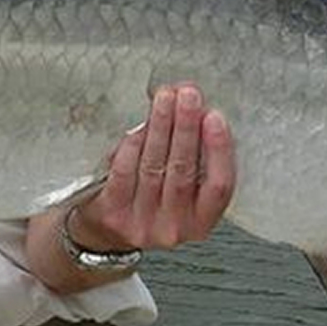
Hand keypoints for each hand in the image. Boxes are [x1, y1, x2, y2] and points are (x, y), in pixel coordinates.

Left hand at [69, 83, 234, 252]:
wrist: (107, 230)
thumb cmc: (152, 200)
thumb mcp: (183, 188)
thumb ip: (194, 156)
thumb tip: (197, 108)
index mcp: (201, 222)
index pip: (219, 186)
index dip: (219, 149)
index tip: (214, 116)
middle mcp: (175, 228)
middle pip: (183, 170)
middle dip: (186, 126)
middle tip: (188, 94)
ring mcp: (143, 224)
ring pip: (154, 167)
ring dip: (161, 127)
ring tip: (164, 99)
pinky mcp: (114, 215)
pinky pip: (125, 171)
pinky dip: (133, 144)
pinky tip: (139, 126)